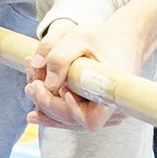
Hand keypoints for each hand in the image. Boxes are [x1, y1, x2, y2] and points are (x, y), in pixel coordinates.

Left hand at [23, 15, 149, 131]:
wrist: (126, 37)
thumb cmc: (104, 36)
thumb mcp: (80, 37)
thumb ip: (60, 57)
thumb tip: (45, 83)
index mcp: (113, 93)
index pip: (88, 119)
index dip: (69, 110)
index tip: (59, 88)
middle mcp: (113, 109)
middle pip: (75, 121)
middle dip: (48, 104)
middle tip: (31, 84)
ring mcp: (106, 113)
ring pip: (72, 120)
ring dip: (48, 106)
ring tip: (31, 86)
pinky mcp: (97, 109)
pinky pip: (74, 116)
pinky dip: (55, 108)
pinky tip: (36, 106)